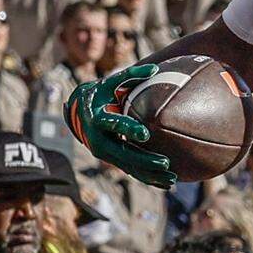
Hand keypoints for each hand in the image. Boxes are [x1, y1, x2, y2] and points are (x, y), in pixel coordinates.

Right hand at [63, 64, 175, 187]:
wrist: (80, 111)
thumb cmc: (101, 93)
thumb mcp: (111, 82)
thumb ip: (133, 74)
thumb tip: (155, 69)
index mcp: (98, 119)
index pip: (114, 125)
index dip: (129, 129)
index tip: (145, 133)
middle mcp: (99, 140)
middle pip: (123, 153)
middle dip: (144, 159)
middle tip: (166, 162)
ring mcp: (105, 153)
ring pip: (129, 167)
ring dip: (150, 174)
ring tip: (172, 178)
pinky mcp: (112, 159)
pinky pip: (131, 171)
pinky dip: (148, 178)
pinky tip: (166, 183)